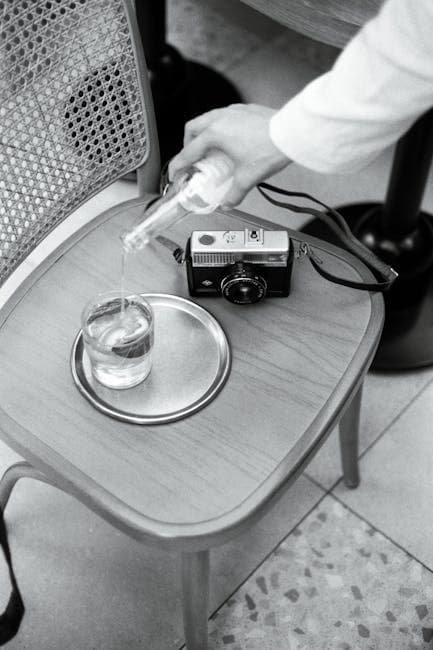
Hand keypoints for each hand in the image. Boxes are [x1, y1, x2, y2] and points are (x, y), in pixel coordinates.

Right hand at [168, 104, 290, 206]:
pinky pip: (225, 116)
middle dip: (188, 145)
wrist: (292, 133)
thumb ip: (234, 194)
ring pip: (208, 119)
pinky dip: (220, 127)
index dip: (178, 166)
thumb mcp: (247, 178)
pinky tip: (230, 140)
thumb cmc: (270, 148)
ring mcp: (233, 111)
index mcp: (215, 134)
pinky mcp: (246, 109)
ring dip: (203, 134)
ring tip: (210, 150)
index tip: (175, 174)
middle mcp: (220, 119)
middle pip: (192, 129)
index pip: (188, 152)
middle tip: (192, 160)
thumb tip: (227, 203)